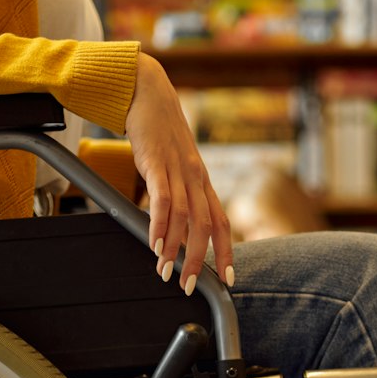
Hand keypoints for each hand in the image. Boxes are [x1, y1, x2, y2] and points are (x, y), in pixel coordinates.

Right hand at [125, 52, 233, 293]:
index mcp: (202, 181)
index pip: (222, 221)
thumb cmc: (158, 132)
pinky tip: (155, 244)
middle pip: (206, 226)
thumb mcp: (173, 166)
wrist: (146, 92)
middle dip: (201, 260)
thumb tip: (172, 226)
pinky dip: (161, 225)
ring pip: (186, 217)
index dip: (227, 251)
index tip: (230, 278)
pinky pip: (163, 199)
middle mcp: (196, 178)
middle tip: (191, 285)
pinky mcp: (157, 163)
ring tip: (166, 272)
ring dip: (177, 249)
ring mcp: (178, 170)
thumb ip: (177, 194)